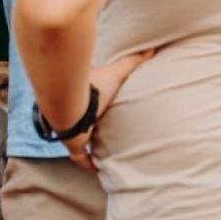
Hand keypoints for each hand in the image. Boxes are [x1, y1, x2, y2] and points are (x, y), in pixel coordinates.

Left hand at [64, 48, 155, 169]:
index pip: (91, 103)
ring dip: (90, 146)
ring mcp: (73, 129)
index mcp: (85, 97)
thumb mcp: (116, 73)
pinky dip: (88, 164)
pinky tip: (97, 170)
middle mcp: (78, 113)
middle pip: (85, 123)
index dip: (99, 108)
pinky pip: (80, 157)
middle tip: (109, 135)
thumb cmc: (91, 85)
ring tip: (106, 155)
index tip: (108, 110)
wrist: (69, 101)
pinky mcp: (73, 144)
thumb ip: (132, 62)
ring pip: (81, 140)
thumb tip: (151, 49)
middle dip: (93, 128)